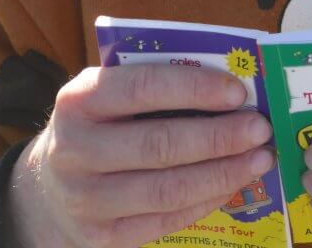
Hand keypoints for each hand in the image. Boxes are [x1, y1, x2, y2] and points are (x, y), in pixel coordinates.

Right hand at [4, 64, 275, 247]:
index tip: (238, 92)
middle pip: (158, 145)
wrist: (52, 179)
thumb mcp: (113, 88)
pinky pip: (164, 220)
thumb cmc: (101, 120)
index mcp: (80, 98)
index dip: (194, 89)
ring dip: (221, 174)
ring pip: (165, 189)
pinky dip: (204, 201)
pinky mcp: (101, 237)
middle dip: (218, 137)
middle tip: (260, 129)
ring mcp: (85, 199)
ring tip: (259, 159)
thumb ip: (158, 80)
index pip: (143, 88)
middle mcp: (75, 149)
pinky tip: (232, 185)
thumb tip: (231, 80)